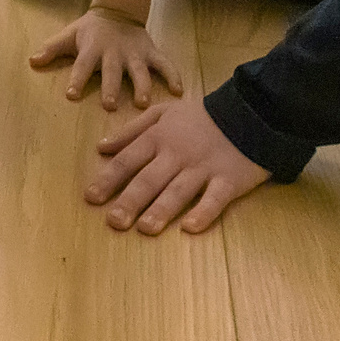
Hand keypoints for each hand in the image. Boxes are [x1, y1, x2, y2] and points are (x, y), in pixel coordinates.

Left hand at [31, 7, 181, 109]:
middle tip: (110, 105)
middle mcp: (114, 53)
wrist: (117, 11)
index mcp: (92, 50)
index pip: (82, 65)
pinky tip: (179, 90)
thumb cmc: (89, 30)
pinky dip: (172, 75)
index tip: (71, 95)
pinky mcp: (151, 53)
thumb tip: (32, 61)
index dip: (76, 79)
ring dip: (141, 86)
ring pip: (139, 71)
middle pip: (112, 71)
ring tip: (144, 103)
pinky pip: (164, 64)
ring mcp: (135, 53)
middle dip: (111, 87)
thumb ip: (52, 49)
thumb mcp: (69, 36)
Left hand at [87, 94, 271, 233]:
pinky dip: (204, 212)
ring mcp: (203, 168)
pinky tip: (190, 228)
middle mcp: (177, 154)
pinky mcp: (229, 180)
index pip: (128, 160)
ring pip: (179, 190)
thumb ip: (131, 131)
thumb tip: (101, 148)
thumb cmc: (200, 116)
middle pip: (150, 179)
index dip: (108, 179)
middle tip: (114, 221)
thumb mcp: (162, 113)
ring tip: (145, 228)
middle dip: (130, 200)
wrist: (249, 112)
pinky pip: (215, 198)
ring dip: (161, 210)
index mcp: (158, 137)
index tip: (91, 198)